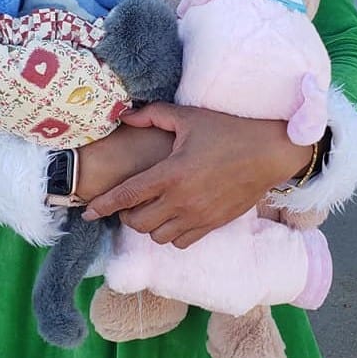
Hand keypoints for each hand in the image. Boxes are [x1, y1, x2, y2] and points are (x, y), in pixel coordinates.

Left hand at [82, 104, 312, 248]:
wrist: (268, 152)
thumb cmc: (228, 130)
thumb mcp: (189, 117)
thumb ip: (153, 115)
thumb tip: (125, 116)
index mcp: (172, 173)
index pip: (127, 195)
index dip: (103, 206)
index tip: (88, 212)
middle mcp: (182, 200)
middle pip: (138, 223)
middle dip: (127, 214)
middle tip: (130, 201)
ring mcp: (199, 215)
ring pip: (158, 236)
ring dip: (149, 226)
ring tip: (152, 209)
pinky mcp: (214, 224)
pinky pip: (182, 242)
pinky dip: (172, 234)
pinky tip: (173, 218)